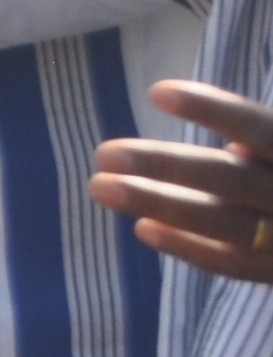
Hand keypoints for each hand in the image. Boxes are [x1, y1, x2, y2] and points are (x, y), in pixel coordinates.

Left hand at [93, 78, 272, 284]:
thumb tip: (233, 141)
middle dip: (166, 167)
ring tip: (100, 187)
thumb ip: (266, 137)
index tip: (158, 91)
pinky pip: (234, 264)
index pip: (258, 127)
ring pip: (223, 223)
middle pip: (228, 179)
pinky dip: (191, 249)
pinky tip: (144, 230)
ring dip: (160, 205)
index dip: (212, 109)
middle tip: (104, 153)